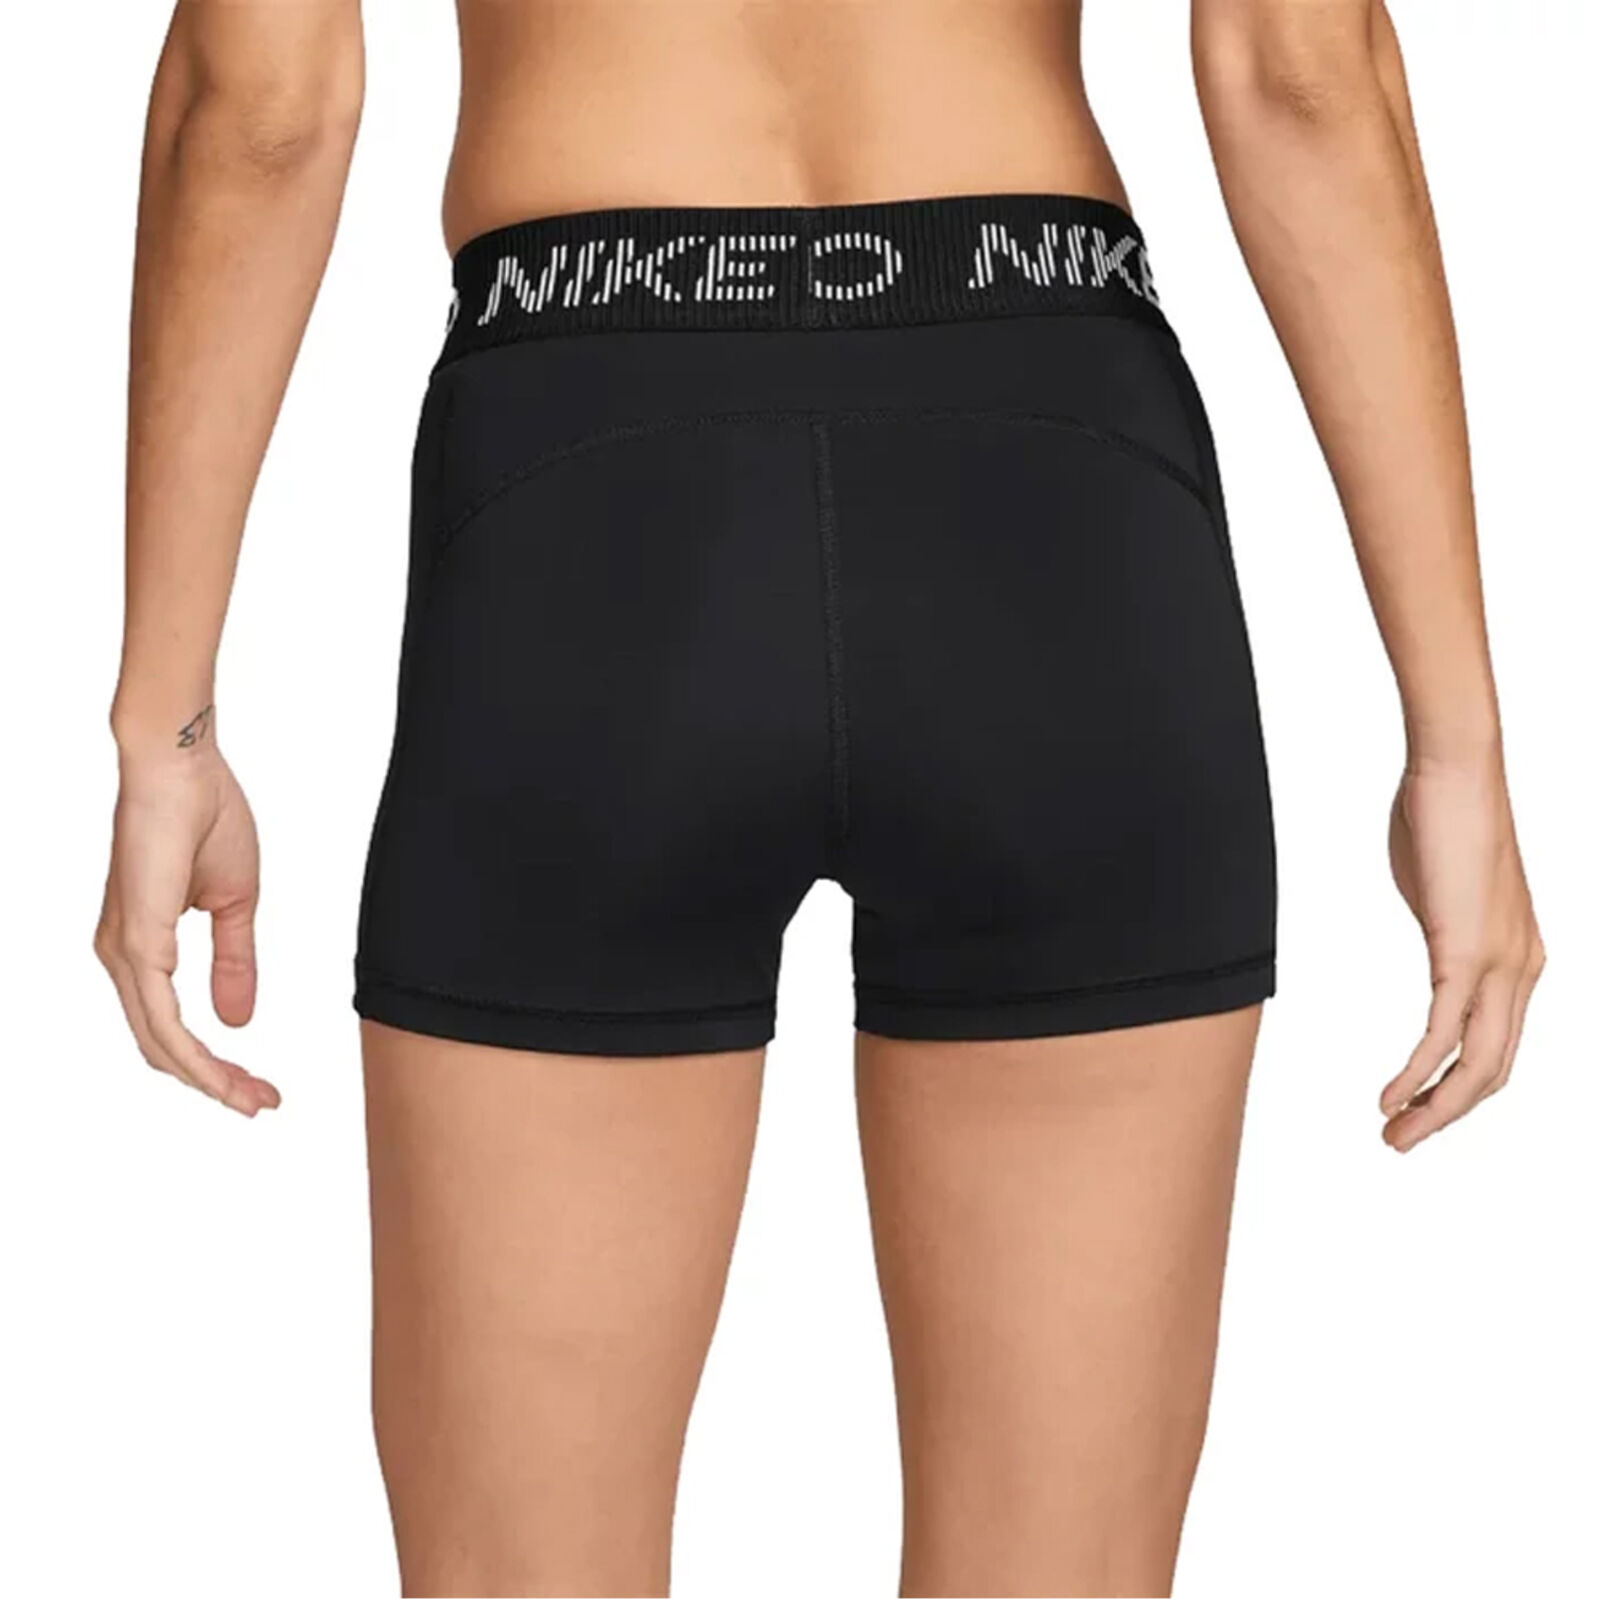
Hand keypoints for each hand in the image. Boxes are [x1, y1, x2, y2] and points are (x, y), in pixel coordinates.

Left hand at [95, 739, 279, 1115]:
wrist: (181, 767)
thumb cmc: (204, 816)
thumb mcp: (236, 903)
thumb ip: (234, 962)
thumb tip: (237, 1020)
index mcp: (141, 945)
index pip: (169, 1027)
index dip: (214, 1064)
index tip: (261, 1087)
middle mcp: (122, 956)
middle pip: (161, 1048)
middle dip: (215, 1084)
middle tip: (263, 1104)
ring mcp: (124, 952)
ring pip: (158, 1042)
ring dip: (207, 1078)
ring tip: (252, 1098)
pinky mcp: (137, 942)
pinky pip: (160, 1017)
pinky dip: (192, 1052)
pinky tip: (222, 1069)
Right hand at [1381, 749, 1542, 1150]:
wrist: (1457, 770)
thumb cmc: (1443, 814)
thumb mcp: (1444, 890)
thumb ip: (1444, 928)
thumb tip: (1434, 937)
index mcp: (1519, 959)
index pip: (1497, 1046)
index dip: (1457, 1086)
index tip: (1413, 1105)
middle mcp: (1522, 971)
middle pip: (1494, 1070)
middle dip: (1446, 1113)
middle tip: (1400, 1141)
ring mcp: (1500, 965)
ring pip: (1477, 1066)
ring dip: (1433, 1108)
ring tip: (1393, 1134)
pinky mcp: (1467, 954)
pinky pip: (1444, 1033)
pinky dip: (1416, 1073)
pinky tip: (1389, 1095)